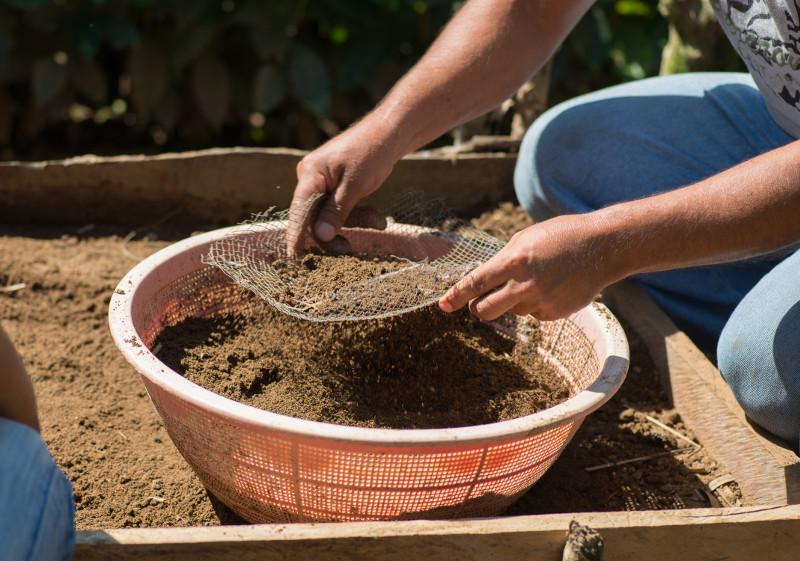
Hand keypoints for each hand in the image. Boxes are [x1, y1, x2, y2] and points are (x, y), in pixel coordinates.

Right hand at [288, 121, 403, 254]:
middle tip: (349, 248)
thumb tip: (319, 237)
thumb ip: (336, 211)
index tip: (292, 257)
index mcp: (310, 174)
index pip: (299, 210)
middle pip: (314, 216)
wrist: (389, 134)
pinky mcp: (334, 186)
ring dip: (355, 221)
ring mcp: (322, 182)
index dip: (296, 234)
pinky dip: (357, 213)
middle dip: (335, 231)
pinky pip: (340, 208)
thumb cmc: (372, 153)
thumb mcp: (356, 186)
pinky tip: (377, 218)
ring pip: (330, 214)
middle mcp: (310, 178)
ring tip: (380, 222)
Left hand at [439, 214, 620, 320]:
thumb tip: (481, 284)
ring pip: (510, 311)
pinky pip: (532, 314)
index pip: (475, 283)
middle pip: (484, 310)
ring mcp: (540, 302)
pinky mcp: (554, 314)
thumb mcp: (525, 240)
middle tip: (483, 298)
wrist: (603, 248)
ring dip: (512, 300)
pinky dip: (534, 304)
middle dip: (478, 306)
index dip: (455, 296)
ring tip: (537, 278)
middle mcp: (525, 285)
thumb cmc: (560, 237)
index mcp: (514, 261)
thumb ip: (501, 261)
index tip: (442, 305)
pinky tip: (552, 286)